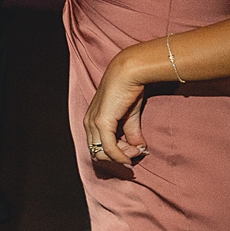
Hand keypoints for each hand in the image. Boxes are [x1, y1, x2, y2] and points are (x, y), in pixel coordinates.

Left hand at [85, 47, 150, 167]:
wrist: (129, 74)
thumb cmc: (128, 91)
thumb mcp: (130, 118)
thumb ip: (132, 135)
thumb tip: (140, 150)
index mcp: (92, 122)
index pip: (99, 148)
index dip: (117, 154)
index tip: (135, 151)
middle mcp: (88, 124)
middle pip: (98, 153)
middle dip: (118, 156)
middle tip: (136, 152)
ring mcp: (93, 123)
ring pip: (102, 153)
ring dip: (122, 156)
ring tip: (137, 150)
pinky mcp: (101, 122)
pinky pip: (109, 148)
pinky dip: (121, 155)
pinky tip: (134, 152)